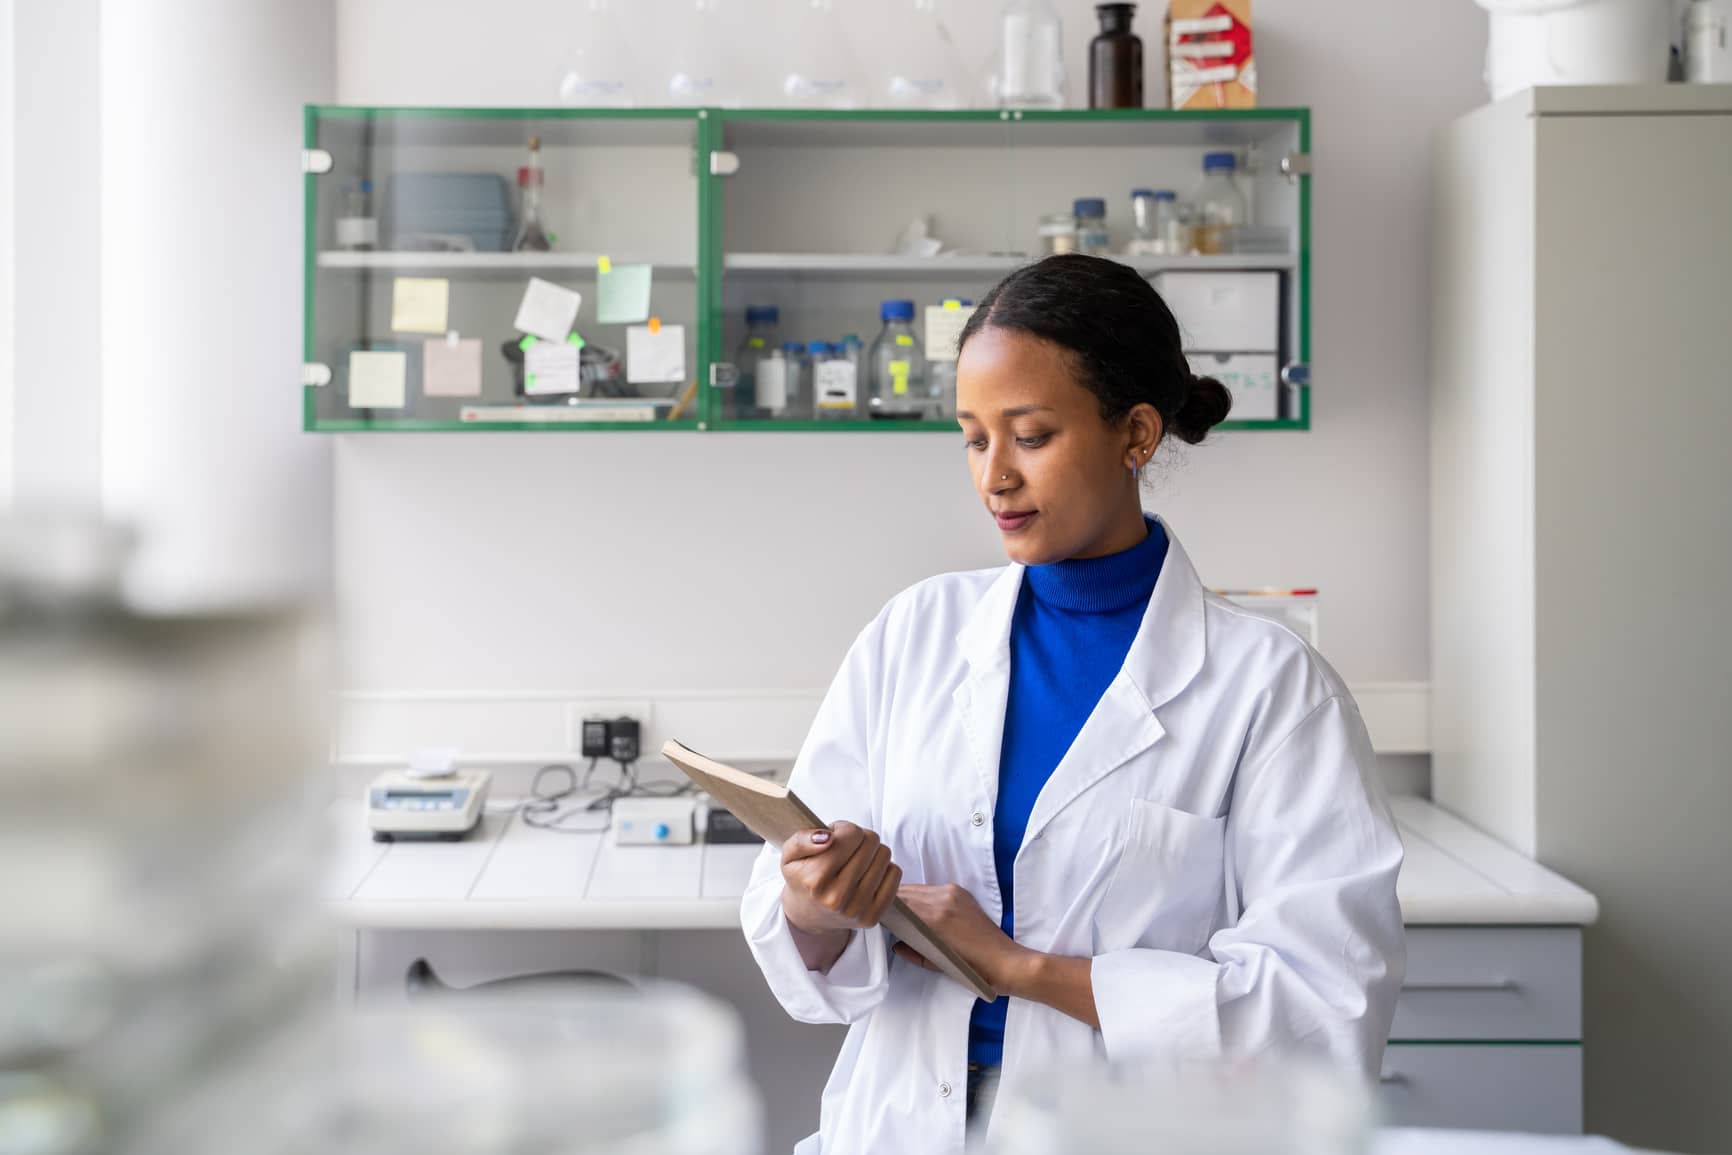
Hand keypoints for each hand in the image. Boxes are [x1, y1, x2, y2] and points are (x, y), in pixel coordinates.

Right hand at [779, 821, 901, 936]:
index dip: (843, 829)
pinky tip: (867, 874)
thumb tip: (827, 837)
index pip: (851, 833)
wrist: (809, 914)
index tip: (835, 837)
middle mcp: (836, 898)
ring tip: (856, 861)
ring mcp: (857, 909)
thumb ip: (801, 840)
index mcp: (814, 880)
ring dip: (872, 852)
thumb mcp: (789, 855)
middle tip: (846, 849)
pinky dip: (884, 868)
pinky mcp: (873, 916)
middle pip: (870, 842)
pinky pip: (894, 874)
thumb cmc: (802, 878)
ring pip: (884, 855)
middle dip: (859, 839)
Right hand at [895, 883, 1036, 997]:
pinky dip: (922, 897)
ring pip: (919, 889)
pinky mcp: (961, 893)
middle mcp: (942, 899)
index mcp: (934, 918)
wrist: (1005, 962)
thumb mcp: (936, 965)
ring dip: (907, 898)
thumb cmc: (971, 969)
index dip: (884, 907)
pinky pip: (933, 890)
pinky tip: (918, 908)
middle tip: (881, 912)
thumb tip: (896, 943)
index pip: (898, 903)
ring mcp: (953, 894)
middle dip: (893, 902)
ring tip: (898, 911)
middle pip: (906, 893)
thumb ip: (913, 952)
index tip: (875, 914)